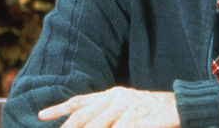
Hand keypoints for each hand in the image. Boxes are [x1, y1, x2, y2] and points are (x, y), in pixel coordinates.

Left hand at [38, 86, 180, 127]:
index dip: (59, 109)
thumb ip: (105, 114)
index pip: (79, 101)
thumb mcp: (124, 107)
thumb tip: (85, 123)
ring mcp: (126, 108)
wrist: (179, 106)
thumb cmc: (149, 111)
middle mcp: (115, 98)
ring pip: (97, 125)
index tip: (40, 116)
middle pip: (83, 118)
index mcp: (110, 94)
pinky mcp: (138, 118)